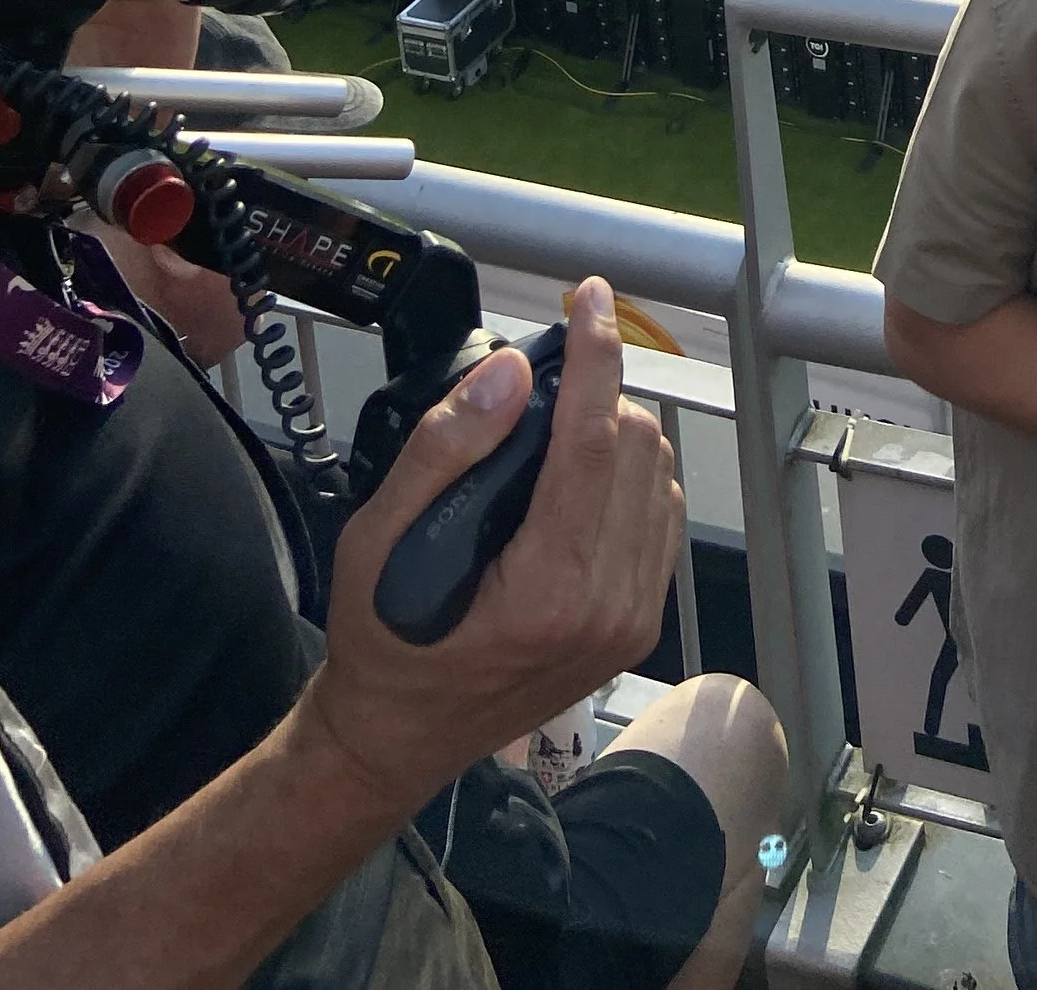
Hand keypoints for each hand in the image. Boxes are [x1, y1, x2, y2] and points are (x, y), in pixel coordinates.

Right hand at [305, 278, 683, 820]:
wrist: (398, 741)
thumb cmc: (381, 645)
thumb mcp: (376, 540)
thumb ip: (443, 450)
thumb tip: (511, 372)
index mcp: (547, 587)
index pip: (595, 437)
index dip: (597, 352)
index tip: (593, 295)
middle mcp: (605, 606)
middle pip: (637, 445)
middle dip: (596, 394)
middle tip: (539, 389)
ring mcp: (630, 621)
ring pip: (659, 473)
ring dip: (616, 433)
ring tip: (554, 435)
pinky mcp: (637, 626)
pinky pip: (660, 516)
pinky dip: (629, 477)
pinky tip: (580, 478)